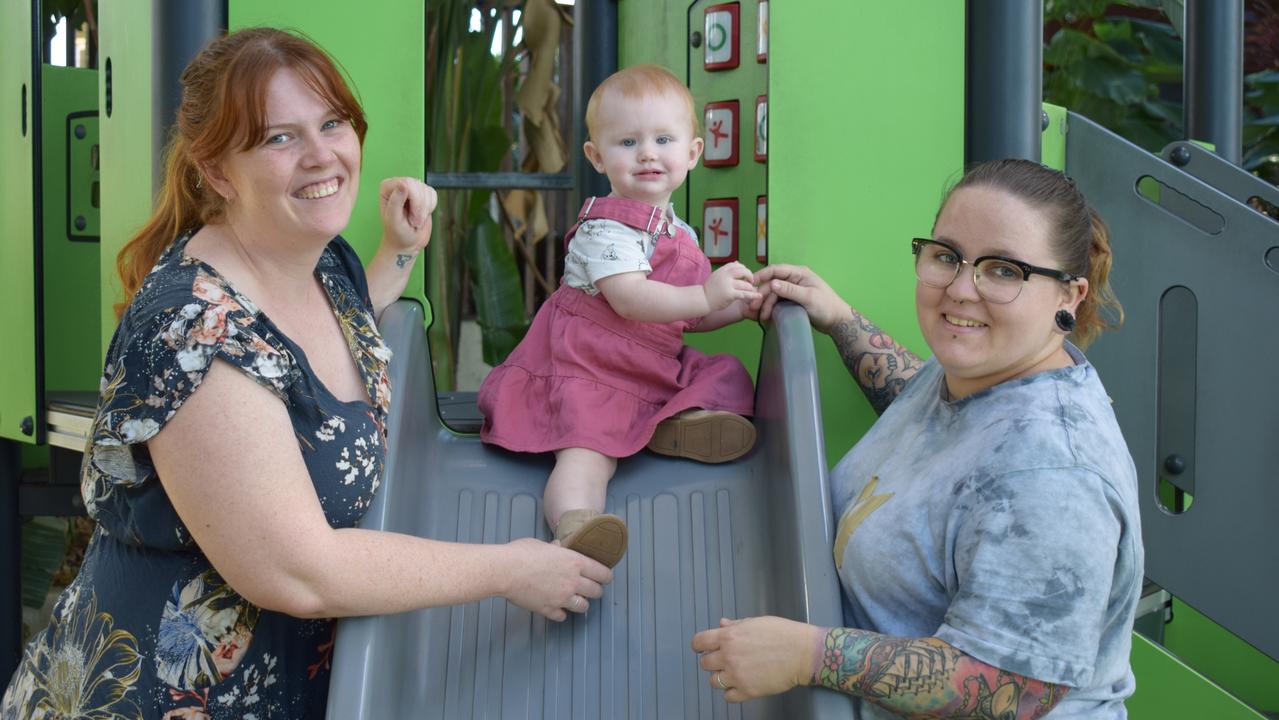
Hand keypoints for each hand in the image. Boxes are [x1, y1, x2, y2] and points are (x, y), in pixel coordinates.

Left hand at [378, 177, 435, 254]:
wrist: (407, 243)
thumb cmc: (397, 233)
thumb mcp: (393, 220)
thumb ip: (395, 201)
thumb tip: (403, 185)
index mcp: (387, 188)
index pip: (407, 183)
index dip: (414, 201)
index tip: (411, 217)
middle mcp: (399, 185)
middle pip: (418, 186)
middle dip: (420, 207)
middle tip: (414, 221)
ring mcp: (412, 189)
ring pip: (427, 190)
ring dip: (425, 209)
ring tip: (416, 220)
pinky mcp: (423, 194)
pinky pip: (433, 194)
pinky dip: (430, 207)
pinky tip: (422, 215)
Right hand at [499, 538, 611, 621]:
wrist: (505, 571)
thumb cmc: (521, 553)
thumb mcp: (541, 544)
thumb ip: (554, 548)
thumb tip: (558, 546)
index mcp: (575, 562)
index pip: (603, 573)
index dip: (606, 576)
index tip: (605, 577)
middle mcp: (573, 581)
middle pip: (597, 591)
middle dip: (596, 590)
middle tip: (592, 588)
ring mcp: (562, 598)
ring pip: (583, 607)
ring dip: (581, 603)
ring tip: (576, 600)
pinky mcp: (549, 609)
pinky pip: (562, 616)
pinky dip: (561, 613)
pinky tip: (557, 608)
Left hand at [691, 616, 820, 702]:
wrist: (803, 653)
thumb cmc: (783, 634)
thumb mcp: (756, 622)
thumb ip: (735, 625)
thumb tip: (721, 624)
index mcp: (729, 636)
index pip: (699, 642)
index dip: (699, 645)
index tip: (702, 648)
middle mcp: (729, 656)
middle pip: (705, 663)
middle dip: (712, 661)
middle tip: (724, 660)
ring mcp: (737, 675)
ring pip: (714, 681)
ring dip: (721, 677)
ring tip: (734, 673)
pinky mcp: (748, 691)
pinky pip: (728, 696)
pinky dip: (732, 692)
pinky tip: (741, 684)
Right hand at [703, 262, 760, 313]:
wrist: (702, 299)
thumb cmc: (710, 289)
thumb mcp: (717, 275)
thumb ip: (727, 269)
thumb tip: (738, 262)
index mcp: (722, 270)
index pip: (736, 265)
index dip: (743, 269)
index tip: (745, 274)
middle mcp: (725, 275)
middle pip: (743, 271)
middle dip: (749, 275)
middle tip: (751, 281)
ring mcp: (728, 285)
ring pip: (745, 284)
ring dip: (750, 287)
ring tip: (751, 290)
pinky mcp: (730, 294)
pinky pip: (744, 294)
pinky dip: (753, 295)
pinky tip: (759, 296)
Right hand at [751, 264, 851, 332]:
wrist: (836, 321)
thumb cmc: (826, 306)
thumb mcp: (808, 297)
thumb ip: (790, 290)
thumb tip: (772, 283)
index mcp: (799, 273)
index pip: (776, 270)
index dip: (762, 275)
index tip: (751, 283)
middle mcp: (794, 279)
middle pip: (772, 283)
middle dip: (762, 295)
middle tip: (754, 307)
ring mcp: (792, 290)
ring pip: (773, 294)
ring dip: (766, 304)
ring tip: (761, 316)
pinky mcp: (791, 301)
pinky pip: (777, 302)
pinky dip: (770, 308)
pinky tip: (766, 316)